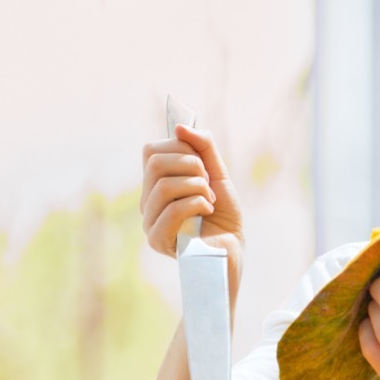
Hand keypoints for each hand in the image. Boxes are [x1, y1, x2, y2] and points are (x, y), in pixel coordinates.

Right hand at [140, 124, 243, 271]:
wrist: (232, 251)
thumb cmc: (224, 217)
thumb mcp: (218, 175)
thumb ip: (203, 148)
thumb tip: (180, 127)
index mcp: (155, 184)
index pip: (151, 151)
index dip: (181, 149)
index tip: (203, 166)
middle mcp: (147, 202)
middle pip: (155, 164)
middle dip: (191, 166)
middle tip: (208, 184)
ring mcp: (149, 222)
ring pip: (163, 186)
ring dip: (197, 187)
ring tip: (210, 200)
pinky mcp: (158, 241)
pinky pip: (171, 210)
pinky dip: (197, 203)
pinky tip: (208, 211)